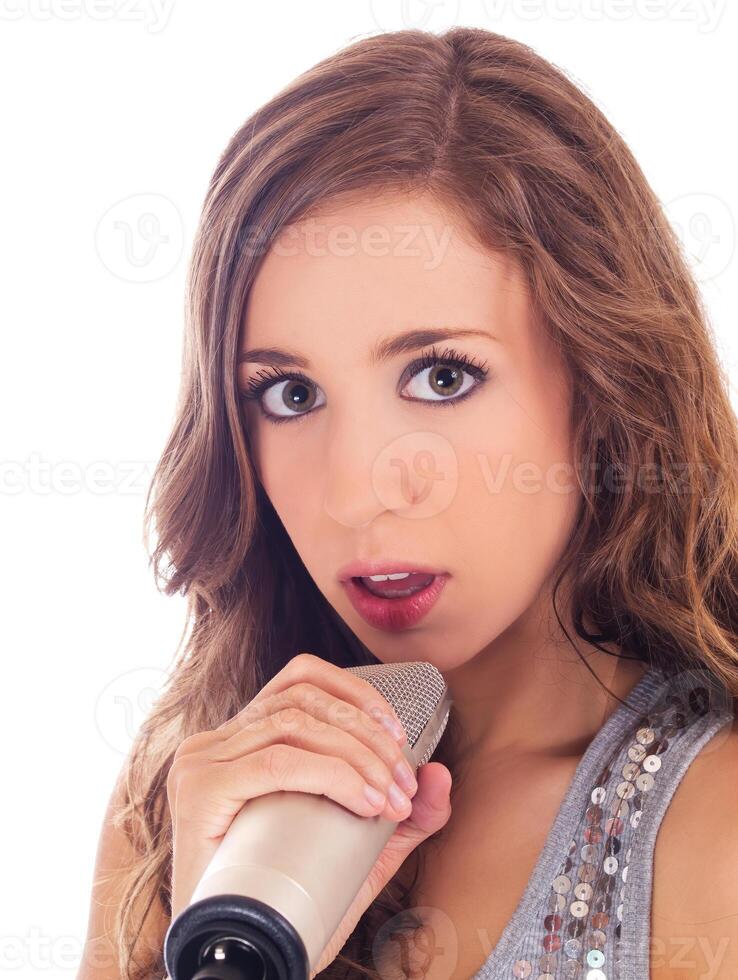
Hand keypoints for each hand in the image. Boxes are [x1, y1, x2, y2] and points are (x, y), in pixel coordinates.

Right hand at [165, 653, 452, 975]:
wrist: (244, 960)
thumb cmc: (292, 904)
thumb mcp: (361, 853)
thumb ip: (404, 817)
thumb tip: (439, 773)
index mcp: (243, 739)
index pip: (300, 678)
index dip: (356, 694)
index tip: (398, 736)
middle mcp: (216, 741)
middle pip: (303, 700)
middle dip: (367, 735)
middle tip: (401, 784)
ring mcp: (202, 763)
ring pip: (293, 725)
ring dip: (356, 754)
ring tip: (387, 797)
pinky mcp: (200, 791)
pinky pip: (273, 762)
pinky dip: (329, 773)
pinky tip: (362, 799)